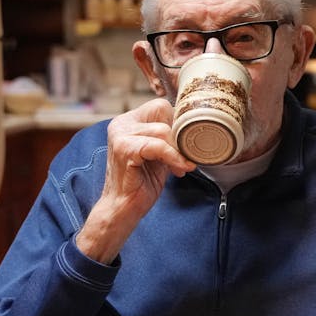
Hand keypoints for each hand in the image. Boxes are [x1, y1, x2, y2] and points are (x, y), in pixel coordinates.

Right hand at [74, 99, 194, 263]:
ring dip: (178, 150)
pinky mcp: (124, 149)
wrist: (123, 208)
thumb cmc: (141, 183)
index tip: (184, 146)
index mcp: (128, 121)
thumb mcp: (159, 155)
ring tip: (182, 167)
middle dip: (178, 135)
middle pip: (162, 111)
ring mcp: (120, 135)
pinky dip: (173, 157)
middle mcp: (121, 123)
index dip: (177, 124)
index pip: (161, 107)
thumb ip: (169, 139)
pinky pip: (158, 146)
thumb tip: (195, 130)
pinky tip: (180, 170)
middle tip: (184, 156)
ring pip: (163, 130)